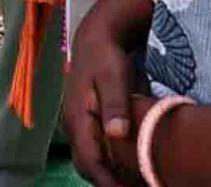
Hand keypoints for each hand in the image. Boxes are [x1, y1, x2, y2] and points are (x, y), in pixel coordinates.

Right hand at [63, 0, 153, 186]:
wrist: (96, 39)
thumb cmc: (106, 57)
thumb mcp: (114, 76)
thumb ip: (115, 104)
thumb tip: (117, 134)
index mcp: (78, 118)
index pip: (89, 161)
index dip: (107, 181)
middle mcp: (74, 126)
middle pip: (87, 166)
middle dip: (108, 182)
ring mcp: (79, 125)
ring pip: (90, 160)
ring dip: (108, 175)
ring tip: (135, 181)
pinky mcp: (87, 122)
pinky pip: (95, 150)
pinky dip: (109, 163)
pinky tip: (129, 165)